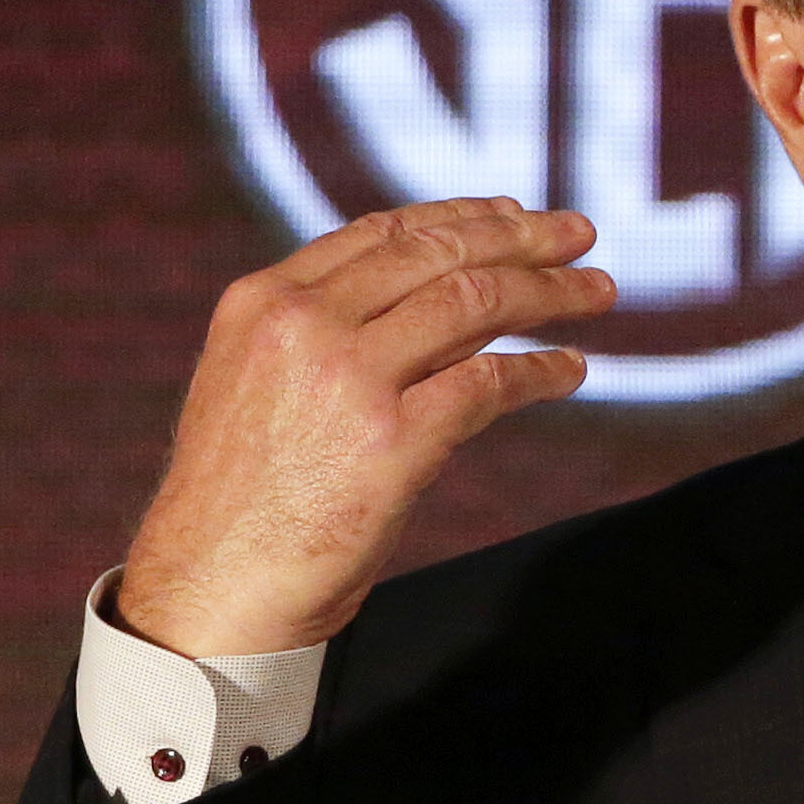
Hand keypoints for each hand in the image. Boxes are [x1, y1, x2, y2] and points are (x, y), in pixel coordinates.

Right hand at [114, 199, 613, 654]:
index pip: (381, 233)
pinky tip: (570, 371)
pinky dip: (541, 373)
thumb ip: (319, 338)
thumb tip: (425, 312)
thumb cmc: (235, 507)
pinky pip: (489, 383)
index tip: (509, 214)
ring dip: (547, 291)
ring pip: (473, 303)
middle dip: (520, 237)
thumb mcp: (254, 388)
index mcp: (263, 302)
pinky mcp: (391, 441)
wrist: (207, 590)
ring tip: (596, 291)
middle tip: (579, 234)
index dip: (457, 217)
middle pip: (437, 254)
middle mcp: (303, 323)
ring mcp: (347, 377)